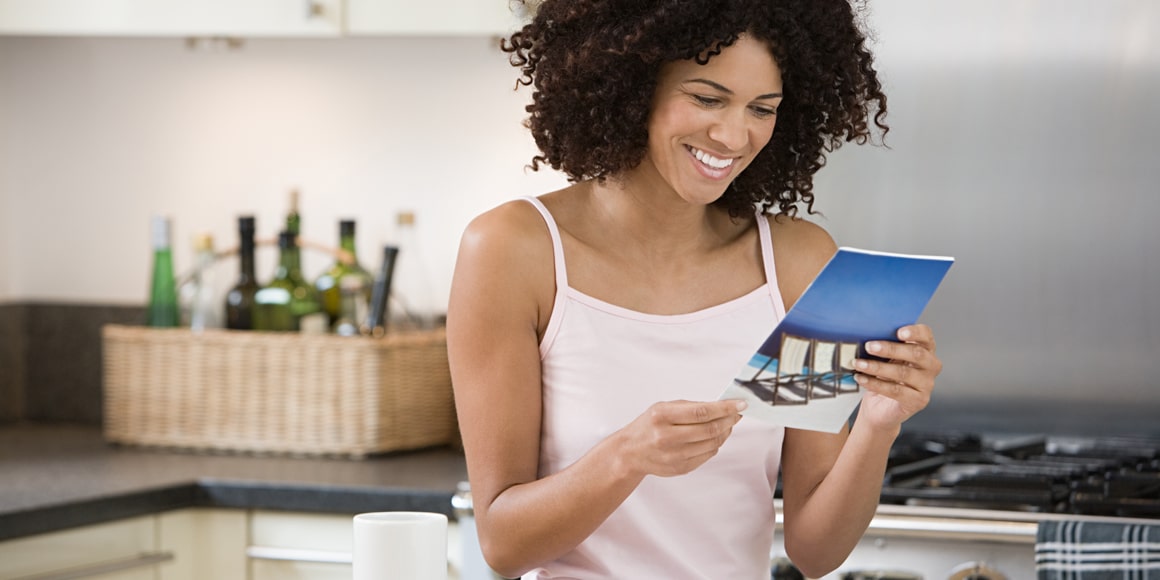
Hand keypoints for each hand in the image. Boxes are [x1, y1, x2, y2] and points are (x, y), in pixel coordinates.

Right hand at [615, 400, 744, 477]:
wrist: (630, 452)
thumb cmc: (648, 425)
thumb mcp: (663, 407)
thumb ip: (690, 406)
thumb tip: (721, 406)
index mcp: (662, 416)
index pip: (701, 412)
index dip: (725, 408)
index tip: (740, 404)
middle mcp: (667, 436)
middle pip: (710, 429)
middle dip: (729, 420)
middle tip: (737, 413)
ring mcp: (674, 455)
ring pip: (712, 443)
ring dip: (725, 432)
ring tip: (727, 424)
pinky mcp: (681, 468)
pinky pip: (708, 455)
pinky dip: (715, 444)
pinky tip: (714, 437)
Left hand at [852, 324, 941, 429]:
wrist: (880, 408)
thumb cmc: (884, 378)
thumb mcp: (885, 358)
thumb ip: (883, 346)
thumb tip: (866, 334)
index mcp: (925, 350)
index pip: (926, 336)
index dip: (915, 332)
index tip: (898, 332)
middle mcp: (930, 366)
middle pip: (916, 354)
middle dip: (890, 349)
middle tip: (870, 346)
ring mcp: (927, 385)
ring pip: (903, 373)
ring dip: (877, 367)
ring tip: (859, 364)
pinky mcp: (918, 401)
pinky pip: (896, 391)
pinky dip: (875, 384)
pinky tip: (861, 378)